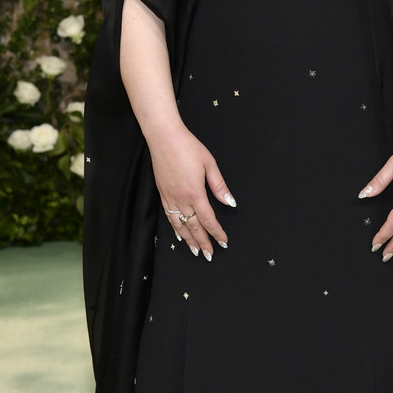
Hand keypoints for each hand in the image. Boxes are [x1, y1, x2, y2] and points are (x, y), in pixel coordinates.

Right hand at [147, 124, 234, 259]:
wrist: (164, 137)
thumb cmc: (187, 147)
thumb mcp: (209, 164)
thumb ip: (219, 186)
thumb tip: (230, 202)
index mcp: (195, 193)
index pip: (208, 219)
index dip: (217, 232)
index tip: (223, 242)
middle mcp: (181, 199)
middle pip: (193, 227)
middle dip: (203, 242)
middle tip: (209, 255)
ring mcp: (169, 197)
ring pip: (179, 225)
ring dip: (188, 240)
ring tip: (195, 251)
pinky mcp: (162, 193)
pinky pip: (169, 216)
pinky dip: (175, 228)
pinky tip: (178, 234)